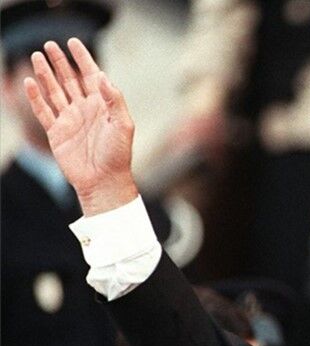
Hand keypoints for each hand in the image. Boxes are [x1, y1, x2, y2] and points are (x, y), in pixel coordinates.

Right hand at [24, 39, 137, 215]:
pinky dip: (35, 97)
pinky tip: (29, 82)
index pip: (91, 76)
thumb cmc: (118, 155)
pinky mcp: (56, 132)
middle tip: (50, 44)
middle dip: (61, 62)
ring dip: (46, 74)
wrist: (104, 181)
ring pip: (54, 91)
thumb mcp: (124, 125)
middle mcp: (85, 109)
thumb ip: (114, 100)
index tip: (73, 42)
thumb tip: (102, 77)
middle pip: (70, 80)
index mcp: (103, 106)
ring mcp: (70, 120)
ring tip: (37, 56)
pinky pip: (43, 111)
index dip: (83, 59)